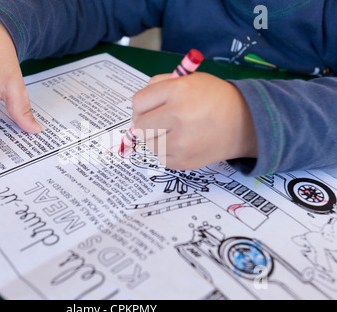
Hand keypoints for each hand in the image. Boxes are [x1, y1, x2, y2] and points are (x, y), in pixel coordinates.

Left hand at [132, 72, 257, 169]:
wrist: (244, 123)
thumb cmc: (214, 99)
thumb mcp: (190, 79)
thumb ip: (160, 85)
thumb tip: (137, 107)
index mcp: (178, 91)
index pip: (139, 102)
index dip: (141, 105)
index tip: (148, 108)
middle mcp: (178, 116)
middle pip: (140, 125)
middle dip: (145, 122)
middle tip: (157, 121)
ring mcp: (181, 142)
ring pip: (148, 143)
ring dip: (155, 138)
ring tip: (172, 131)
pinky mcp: (183, 161)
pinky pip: (160, 157)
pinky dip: (166, 151)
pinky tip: (181, 142)